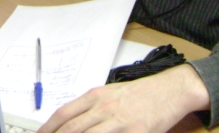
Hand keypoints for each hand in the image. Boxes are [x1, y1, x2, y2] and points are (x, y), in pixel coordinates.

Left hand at [36, 64, 209, 132]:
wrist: (171, 89)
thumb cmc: (142, 93)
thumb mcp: (112, 93)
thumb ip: (92, 107)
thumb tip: (71, 123)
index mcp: (97, 96)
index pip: (64, 114)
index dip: (47, 129)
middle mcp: (105, 107)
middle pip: (71, 129)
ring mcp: (119, 122)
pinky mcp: (135, 132)